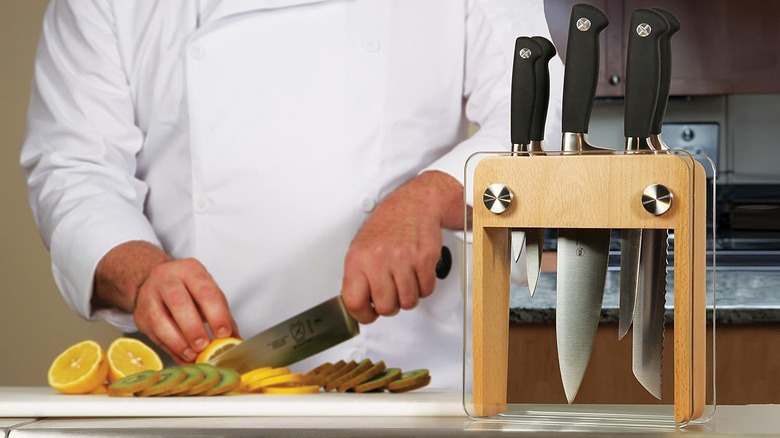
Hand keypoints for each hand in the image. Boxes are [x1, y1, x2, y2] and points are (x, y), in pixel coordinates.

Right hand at [93, 241, 238, 362]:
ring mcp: (150, 296)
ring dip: (178, 341)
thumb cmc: (187, 289)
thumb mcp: (207, 293)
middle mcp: (167, 279)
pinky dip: (170, 348)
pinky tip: (182, 357)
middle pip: (179, 303)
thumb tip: (236, 340)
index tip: (224, 334)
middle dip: (193, 328)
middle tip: (204, 346)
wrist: (155, 282)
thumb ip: (223, 315)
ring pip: (159, 319)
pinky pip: (153, 334)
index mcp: (190, 270)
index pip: (206, 292)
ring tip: (192, 354)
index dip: (216, 314)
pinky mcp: (140, 314)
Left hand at [340, 171, 463, 323]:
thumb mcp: (361, 247)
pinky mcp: (424, 259)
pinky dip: (423, 287)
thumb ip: (358, 276)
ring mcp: (403, 260)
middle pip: (385, 307)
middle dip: (390, 305)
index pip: (354, 302)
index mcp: (358, 259)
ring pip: (408, 302)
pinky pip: (425, 290)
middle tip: (391, 294)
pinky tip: (416, 273)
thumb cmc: (387, 226)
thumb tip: (356, 305)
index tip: (368, 314)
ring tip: (404, 281)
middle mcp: (379, 259)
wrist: (414, 204)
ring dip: (408, 297)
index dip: (363, 315)